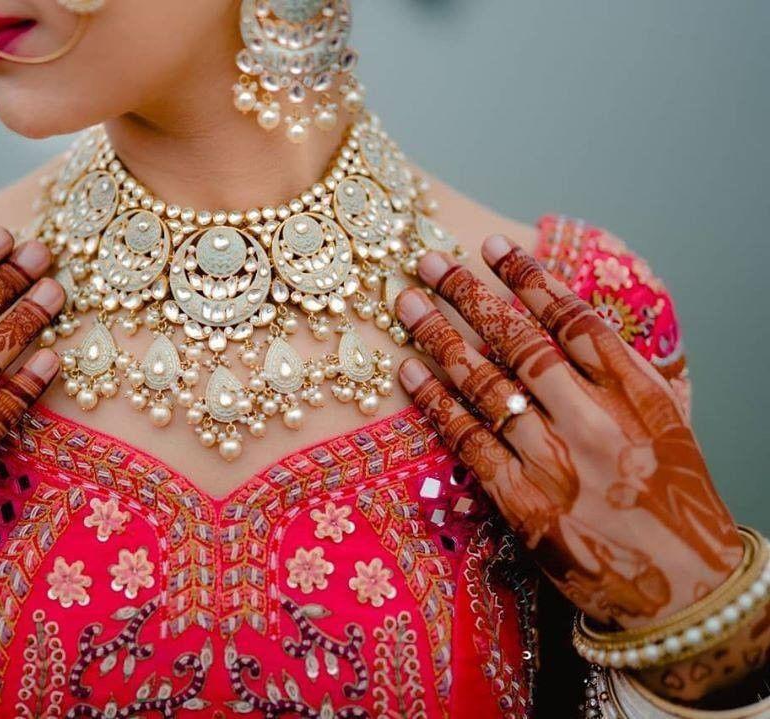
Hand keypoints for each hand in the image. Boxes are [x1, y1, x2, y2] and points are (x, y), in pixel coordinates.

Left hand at [395, 236, 762, 699]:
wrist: (684, 591)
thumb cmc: (675, 500)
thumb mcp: (665, 424)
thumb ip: (618, 374)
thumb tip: (564, 321)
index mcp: (637, 394)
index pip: (575, 320)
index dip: (530, 279)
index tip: (495, 247)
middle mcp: (595, 421)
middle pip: (520, 343)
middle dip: (469, 296)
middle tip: (428, 262)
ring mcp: (556, 464)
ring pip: (485, 385)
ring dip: (440, 339)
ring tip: (406, 304)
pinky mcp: (523, 505)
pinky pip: (468, 442)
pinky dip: (435, 403)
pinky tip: (409, 373)